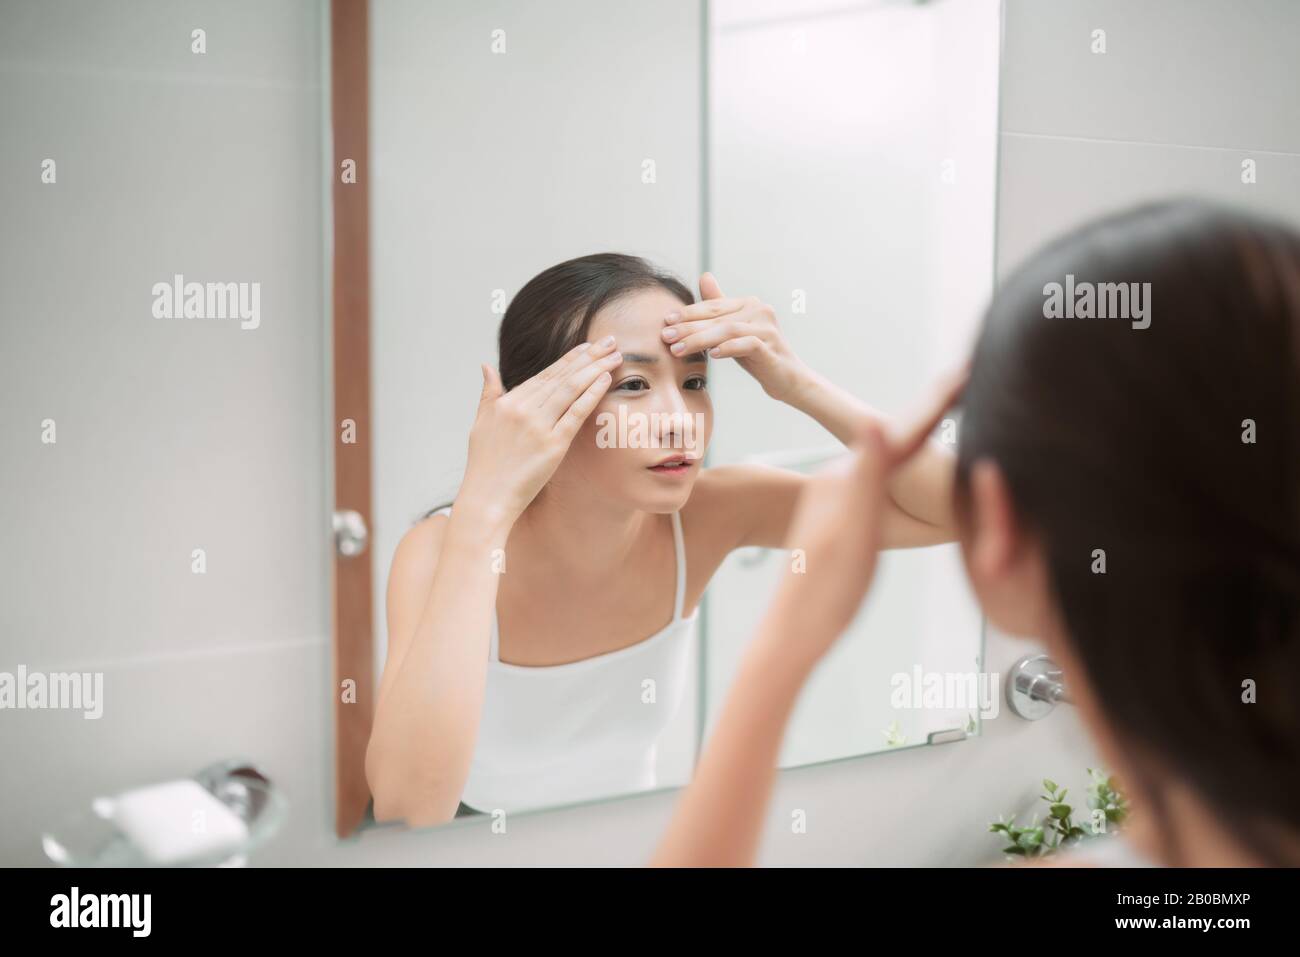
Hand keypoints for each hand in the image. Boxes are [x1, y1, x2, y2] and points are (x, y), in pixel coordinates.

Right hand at [457, 337, 623, 526]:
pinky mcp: (553, 445)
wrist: (487, 497)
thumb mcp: (480, 422)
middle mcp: (523, 409)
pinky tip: (605, 379)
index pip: (545, 375)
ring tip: (615, 356)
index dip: (569, 359)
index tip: (587, 347)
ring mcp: (538, 426)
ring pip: (571, 389)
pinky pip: (576, 413)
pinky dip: (591, 394)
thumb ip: (488, 393)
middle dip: (589, 357)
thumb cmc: (485, 464)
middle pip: (562, 377)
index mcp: (507, 402)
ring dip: (595, 369)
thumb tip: (486, 367)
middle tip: (610, 341)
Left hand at [662, 274, 810, 402]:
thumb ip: (719, 306)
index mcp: (748, 304)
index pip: (712, 306)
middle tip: (666, 336)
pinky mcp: (772, 346)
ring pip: (727, 330)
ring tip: (678, 350)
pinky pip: (747, 344)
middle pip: (717, 318)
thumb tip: (704, 276)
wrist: (788, 379)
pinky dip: (728, 348)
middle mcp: (759, 310)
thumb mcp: (734, 330)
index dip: (688, 313)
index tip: (666, 321)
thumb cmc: (758, 354)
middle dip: (688, 327)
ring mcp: (767, 328)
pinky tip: (712, 355)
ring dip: (700, 340)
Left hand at [768, 367, 967, 666]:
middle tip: (966, 380)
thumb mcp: (852, 533)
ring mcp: (837, 501)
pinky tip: (908, 474)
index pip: (902, 436)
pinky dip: (903, 469)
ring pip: (887, 462)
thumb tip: (873, 422)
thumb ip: (864, 477)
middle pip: (895, 442)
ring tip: (946, 416)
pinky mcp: (838, 521)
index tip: (969, 372)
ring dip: (917, 439)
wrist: (791, 630)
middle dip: (930, 415)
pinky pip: (879, 485)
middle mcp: (839, 483)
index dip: (938, 407)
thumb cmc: (826, 590)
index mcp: (846, 481)